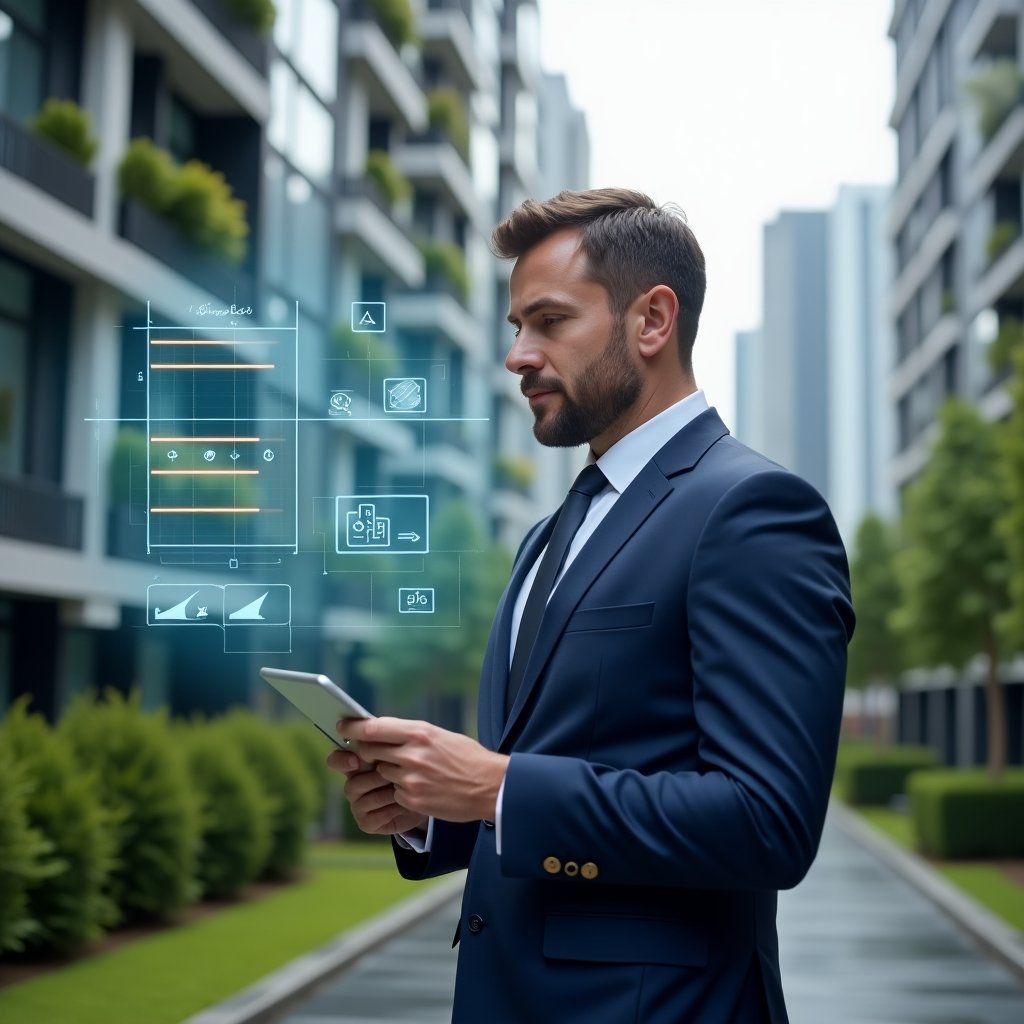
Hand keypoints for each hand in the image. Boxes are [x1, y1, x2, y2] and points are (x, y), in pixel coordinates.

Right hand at [327, 748, 428, 835]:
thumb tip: (372, 725)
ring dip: (385, 793)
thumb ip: (384, 739)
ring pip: (364, 799)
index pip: (336, 759)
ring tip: (402, 787)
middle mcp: (354, 783)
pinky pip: (373, 817)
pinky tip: (404, 805)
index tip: (355, 760)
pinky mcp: (366, 823)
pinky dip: (390, 810)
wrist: (426, 796)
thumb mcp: (400, 750)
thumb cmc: (410, 769)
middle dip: (373, 778)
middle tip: (390, 775)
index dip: (342, 760)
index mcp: (356, 762)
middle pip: (352, 782)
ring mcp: (358, 805)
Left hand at [336, 716, 508, 822]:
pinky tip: (422, 787)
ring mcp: (410, 778)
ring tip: (414, 772)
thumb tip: (384, 732)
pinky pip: (394, 792)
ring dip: (389, 772)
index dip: (353, 728)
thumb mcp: (440, 736)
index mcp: (420, 733)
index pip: (374, 728)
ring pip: (382, 772)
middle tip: (371, 752)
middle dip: (367, 752)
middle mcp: (412, 754)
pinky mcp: (412, 799)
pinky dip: (401, 790)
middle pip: (370, 751)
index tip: (342, 727)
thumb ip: (412, 734)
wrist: (490, 787)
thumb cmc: (467, 758)